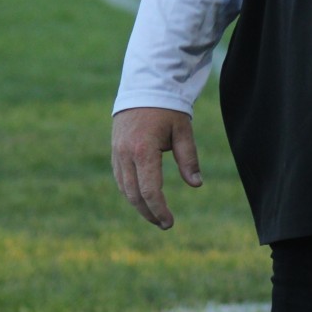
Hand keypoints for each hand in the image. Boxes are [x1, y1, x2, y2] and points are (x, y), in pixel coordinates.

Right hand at [112, 106, 202, 229]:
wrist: (144, 87)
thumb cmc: (168, 108)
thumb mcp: (183, 131)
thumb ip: (188, 158)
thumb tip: (196, 184)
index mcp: (144, 150)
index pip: (150, 190)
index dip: (159, 210)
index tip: (169, 222)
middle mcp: (126, 154)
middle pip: (134, 194)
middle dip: (149, 212)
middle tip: (164, 224)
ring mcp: (117, 153)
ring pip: (124, 188)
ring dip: (138, 205)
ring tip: (155, 215)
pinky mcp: (115, 151)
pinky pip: (120, 178)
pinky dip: (130, 191)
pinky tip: (143, 198)